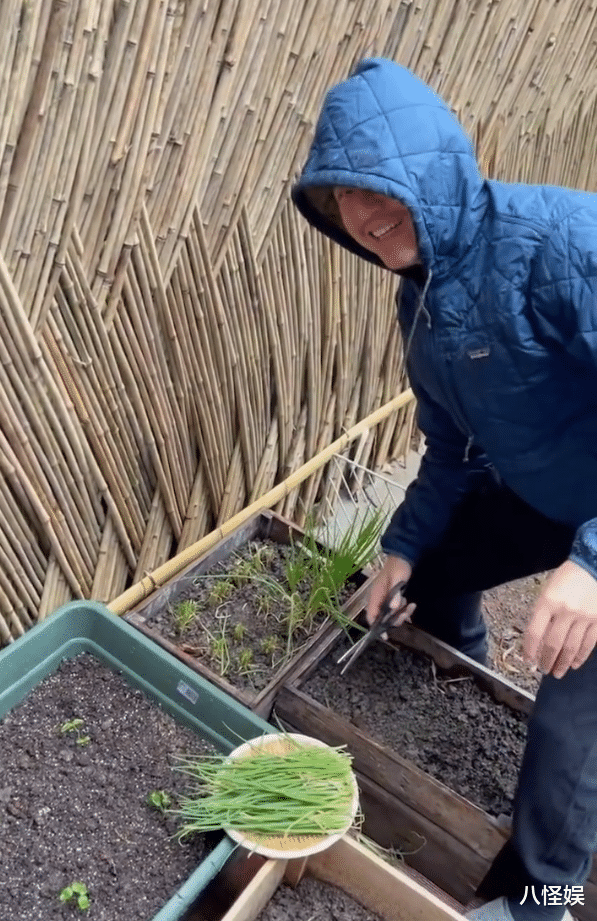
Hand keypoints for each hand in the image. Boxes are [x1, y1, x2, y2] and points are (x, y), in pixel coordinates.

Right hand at [366, 555, 414, 628]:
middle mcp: (378, 599)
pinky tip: (411, 606)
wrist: (403, 557)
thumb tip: (393, 608)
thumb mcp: (396, 578)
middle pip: (383, 618)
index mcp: (375, 595)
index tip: (385, 635)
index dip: (376, 627)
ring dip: (402, 614)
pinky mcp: (393, 598)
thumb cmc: (397, 567)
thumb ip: (394, 593)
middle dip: (395, 619)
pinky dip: (404, 611)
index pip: (371, 615)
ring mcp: (386, 599)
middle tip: (406, 613)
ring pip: (392, 615)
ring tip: (411, 606)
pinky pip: (397, 610)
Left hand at [523, 561, 596, 678]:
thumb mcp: (547, 591)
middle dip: (546, 660)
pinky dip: (580, 656)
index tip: (528, 660)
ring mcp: (583, 618)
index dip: (529, 650)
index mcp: (548, 602)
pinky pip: (588, 644)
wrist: (592, 566)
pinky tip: (575, 664)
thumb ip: (542, 613)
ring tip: (557, 672)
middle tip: (544, 670)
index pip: (535, 632)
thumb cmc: (565, 578)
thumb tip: (537, 638)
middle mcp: (565, 612)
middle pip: (553, 644)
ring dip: (563, 663)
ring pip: (571, 647)